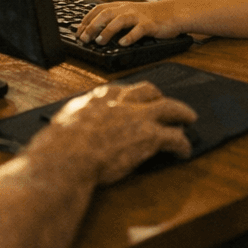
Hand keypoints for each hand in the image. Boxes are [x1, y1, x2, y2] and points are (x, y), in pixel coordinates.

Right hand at [44, 81, 195, 184]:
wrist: (67, 157)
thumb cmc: (58, 147)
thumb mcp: (64, 124)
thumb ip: (74, 121)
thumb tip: (69, 129)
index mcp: (99, 98)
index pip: (121, 90)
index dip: (131, 96)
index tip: (133, 101)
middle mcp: (121, 102)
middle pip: (148, 91)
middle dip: (158, 96)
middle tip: (165, 104)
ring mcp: (139, 117)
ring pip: (170, 107)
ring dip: (182, 112)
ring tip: (189, 118)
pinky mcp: (150, 136)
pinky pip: (175, 137)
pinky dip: (182, 144)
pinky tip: (184, 151)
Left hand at [77, 0, 180, 46]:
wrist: (173, 13)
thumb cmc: (150, 16)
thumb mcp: (130, 14)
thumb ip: (115, 19)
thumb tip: (95, 31)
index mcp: (121, 6)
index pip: (99, 10)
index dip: (87, 20)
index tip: (78, 31)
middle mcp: (128, 9)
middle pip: (106, 14)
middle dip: (93, 26)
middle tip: (84, 38)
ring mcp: (139, 16)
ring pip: (120, 20)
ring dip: (108, 31)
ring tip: (99, 42)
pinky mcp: (150, 25)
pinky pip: (138, 30)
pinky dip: (129, 37)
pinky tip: (122, 44)